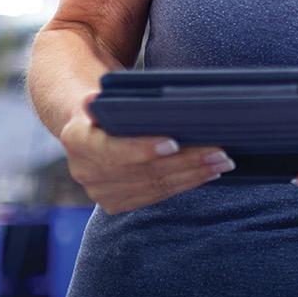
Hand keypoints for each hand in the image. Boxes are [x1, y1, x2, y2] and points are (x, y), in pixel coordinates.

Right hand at [60, 93, 233, 212]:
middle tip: (219, 152)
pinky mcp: (114, 203)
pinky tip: (206, 173)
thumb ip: (107, 99)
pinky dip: (183, 184)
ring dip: (192, 175)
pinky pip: (155, 197)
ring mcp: (99, 191)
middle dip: (185, 162)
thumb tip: (95, 100)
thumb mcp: (105, 93)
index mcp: (76, 139)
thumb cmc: (110, 103)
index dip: (143, 149)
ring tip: (221, 162)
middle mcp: (84, 171)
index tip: (174, 143)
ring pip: (153, 187)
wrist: (90, 124)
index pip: (112, 149)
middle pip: (142, 171)